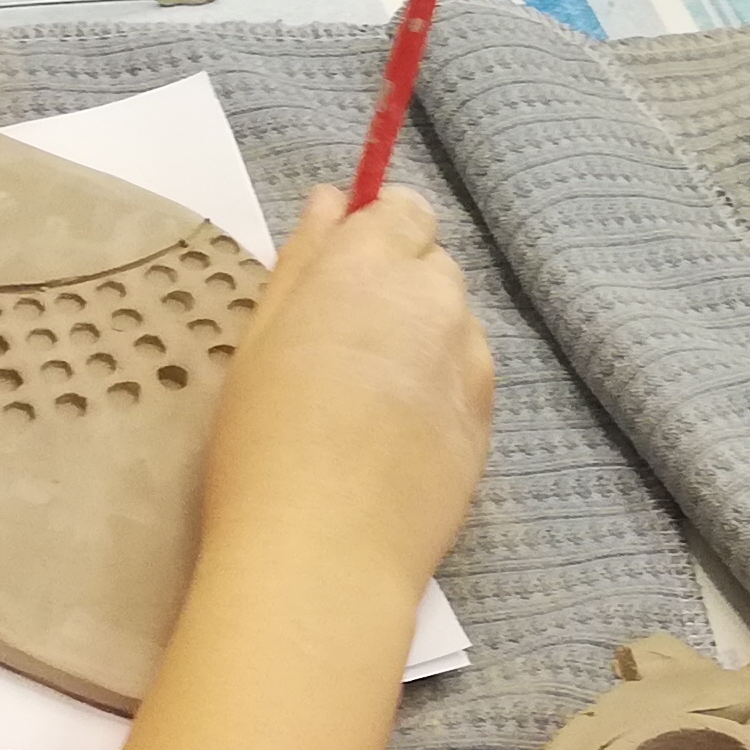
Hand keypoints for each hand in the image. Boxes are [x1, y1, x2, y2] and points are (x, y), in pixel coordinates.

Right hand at [197, 187, 494, 592]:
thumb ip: (305, 258)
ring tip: (366, 405)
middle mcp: (436, 300)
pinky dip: (441, 394)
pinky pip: (469, 383)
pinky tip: (395, 439)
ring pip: (455, 327)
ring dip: (424, 343)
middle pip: (433, 267)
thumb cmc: (264, 439)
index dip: (378, 235)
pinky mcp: (489, 422)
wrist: (324, 551)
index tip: (343, 276)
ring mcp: (472, 363)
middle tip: (340, 350)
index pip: (406, 211)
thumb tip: (334, 199)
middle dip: (398, 291)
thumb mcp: (261, 337)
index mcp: (372, 262)